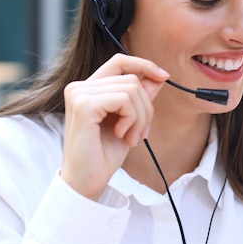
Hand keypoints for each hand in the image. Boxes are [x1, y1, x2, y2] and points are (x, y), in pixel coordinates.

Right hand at [60, 53, 169, 199]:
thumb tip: (157, 77)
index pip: (119, 61)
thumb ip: (139, 98)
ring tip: (130, 137)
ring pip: (132, 88)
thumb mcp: (129, 121)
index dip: (144, 65)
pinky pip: (124, 99)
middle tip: (141, 133)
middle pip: (132, 79)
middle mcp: (79, 87)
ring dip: (140, 117)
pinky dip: (131, 119)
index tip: (163, 76)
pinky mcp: (83, 105)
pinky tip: (121, 135)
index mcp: (88, 89)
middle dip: (146, 107)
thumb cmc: (103, 155)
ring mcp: (79, 94)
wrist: (87, 182)